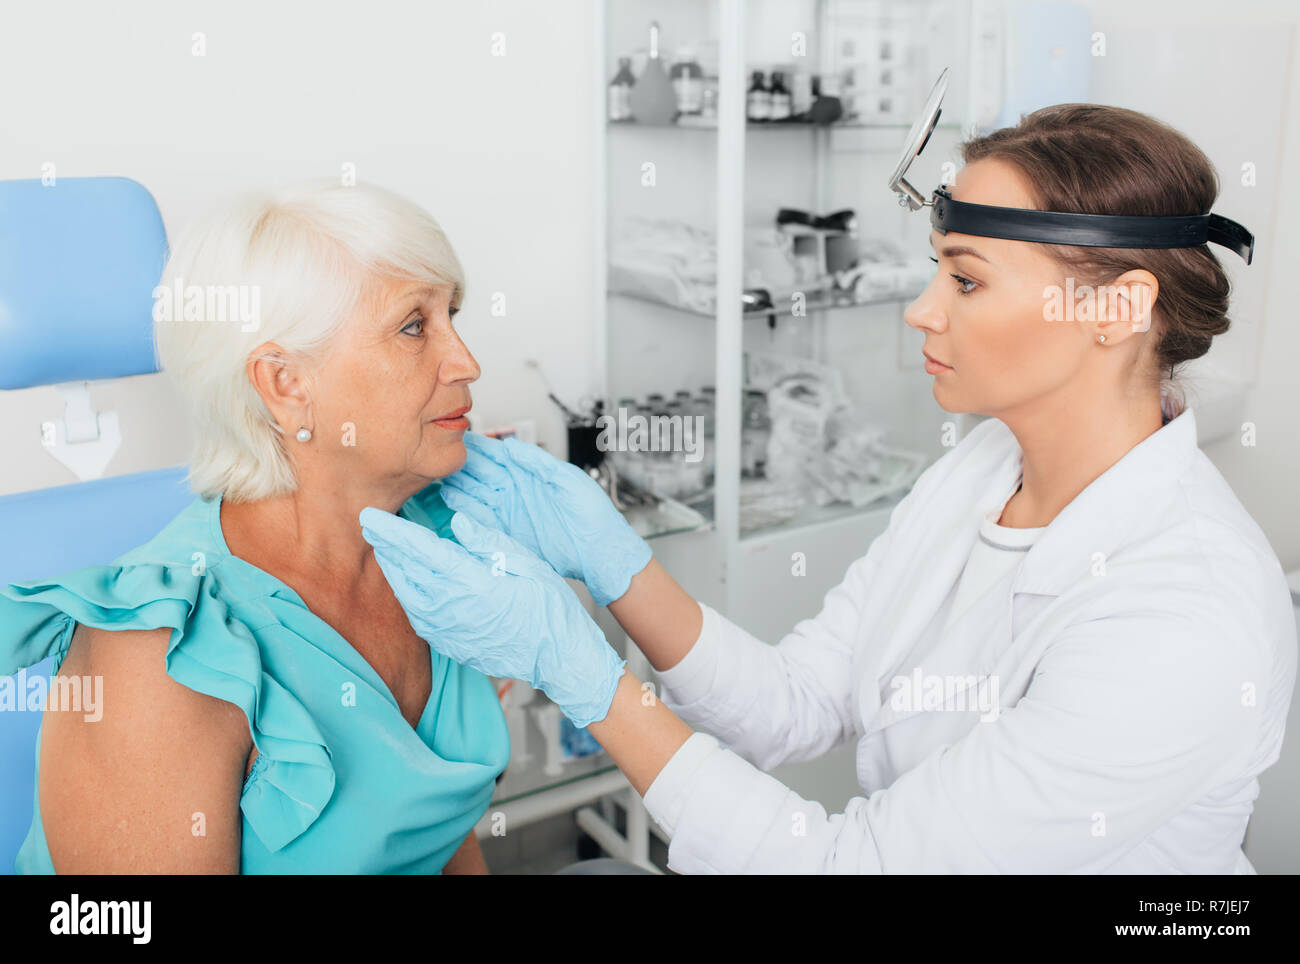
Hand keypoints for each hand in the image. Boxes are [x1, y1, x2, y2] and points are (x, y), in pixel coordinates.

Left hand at [359, 506, 625, 728]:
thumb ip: (489, 543)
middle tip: (369, 525)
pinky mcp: (453, 647)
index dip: (394, 532)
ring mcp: (451, 633)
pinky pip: (420, 619)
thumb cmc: (553, 611)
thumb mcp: (530, 565)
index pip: (422, 551)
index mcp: (474, 585)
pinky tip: (409, 584)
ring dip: (394, 571)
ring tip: (385, 550)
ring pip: (408, 597)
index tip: (371, 516)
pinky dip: (409, 596)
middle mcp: (455, 611)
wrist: (562, 661)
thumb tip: (457, 523)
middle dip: (386, 547)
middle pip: (406, 573)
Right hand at [439, 431, 651, 606]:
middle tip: (439, 459)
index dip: (478, 447)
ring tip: (438, 480)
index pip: (498, 456)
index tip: (459, 439)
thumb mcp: (569, 481)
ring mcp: (510, 512)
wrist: (600, 553)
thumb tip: (512, 445)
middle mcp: (516, 491)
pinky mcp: (508, 534)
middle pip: (481, 475)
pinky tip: (451, 504)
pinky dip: (466, 513)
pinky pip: (482, 521)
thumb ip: (539, 463)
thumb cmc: (593, 515)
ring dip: (458, 488)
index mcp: (531, 474)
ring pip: (477, 496)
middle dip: (460, 466)